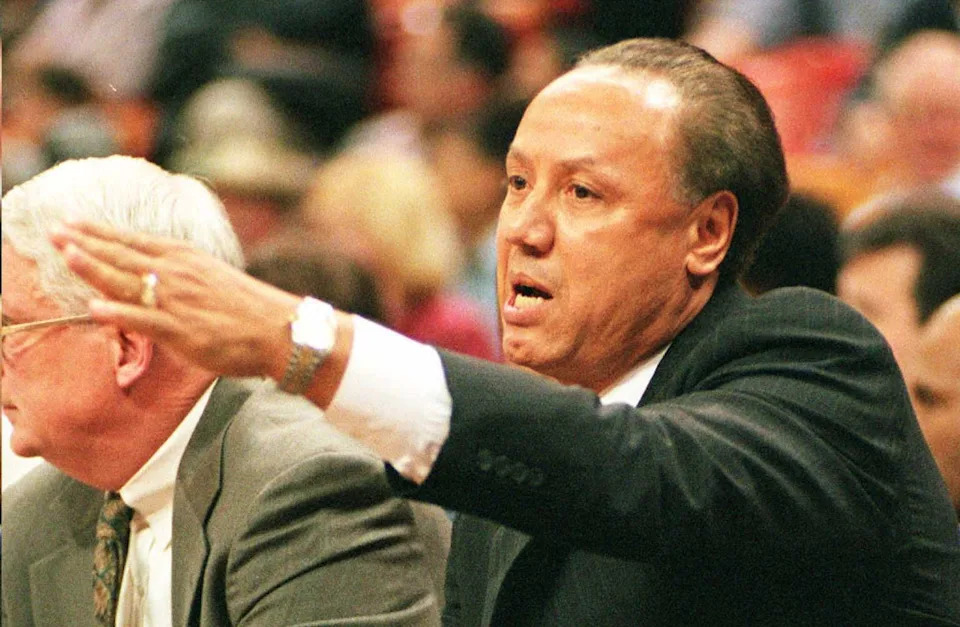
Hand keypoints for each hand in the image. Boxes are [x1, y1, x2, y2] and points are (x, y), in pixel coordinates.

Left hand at [50, 222, 299, 379]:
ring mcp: (178, 301)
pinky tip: (95, 309)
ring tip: (64, 253)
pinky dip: (118, 315)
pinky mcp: (182, 330)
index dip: (99, 231)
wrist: (279, 329)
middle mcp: (177, 274)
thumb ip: (181, 277)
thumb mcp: (213, 278)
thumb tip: (156, 279)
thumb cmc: (249, 308)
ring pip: (127, 282)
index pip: (133, 241)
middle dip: (84, 242)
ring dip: (93, 267)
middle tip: (52, 230)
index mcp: (185, 259)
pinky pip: (144, 321)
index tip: (71, 221)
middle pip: (122, 255)